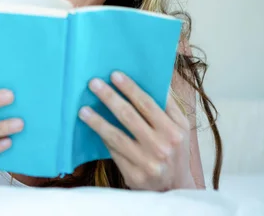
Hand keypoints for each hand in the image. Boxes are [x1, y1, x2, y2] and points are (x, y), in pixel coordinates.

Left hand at [78, 71, 194, 190]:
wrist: (175, 188)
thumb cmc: (174, 150)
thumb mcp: (180, 128)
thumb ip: (168, 105)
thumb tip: (154, 79)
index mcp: (174, 130)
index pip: (147, 104)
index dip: (130, 88)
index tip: (114, 75)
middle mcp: (162, 146)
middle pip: (129, 117)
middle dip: (109, 97)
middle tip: (93, 83)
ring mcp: (148, 162)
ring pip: (116, 136)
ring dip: (97, 121)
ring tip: (83, 110)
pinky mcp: (135, 175)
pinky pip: (114, 152)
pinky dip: (102, 138)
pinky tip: (91, 127)